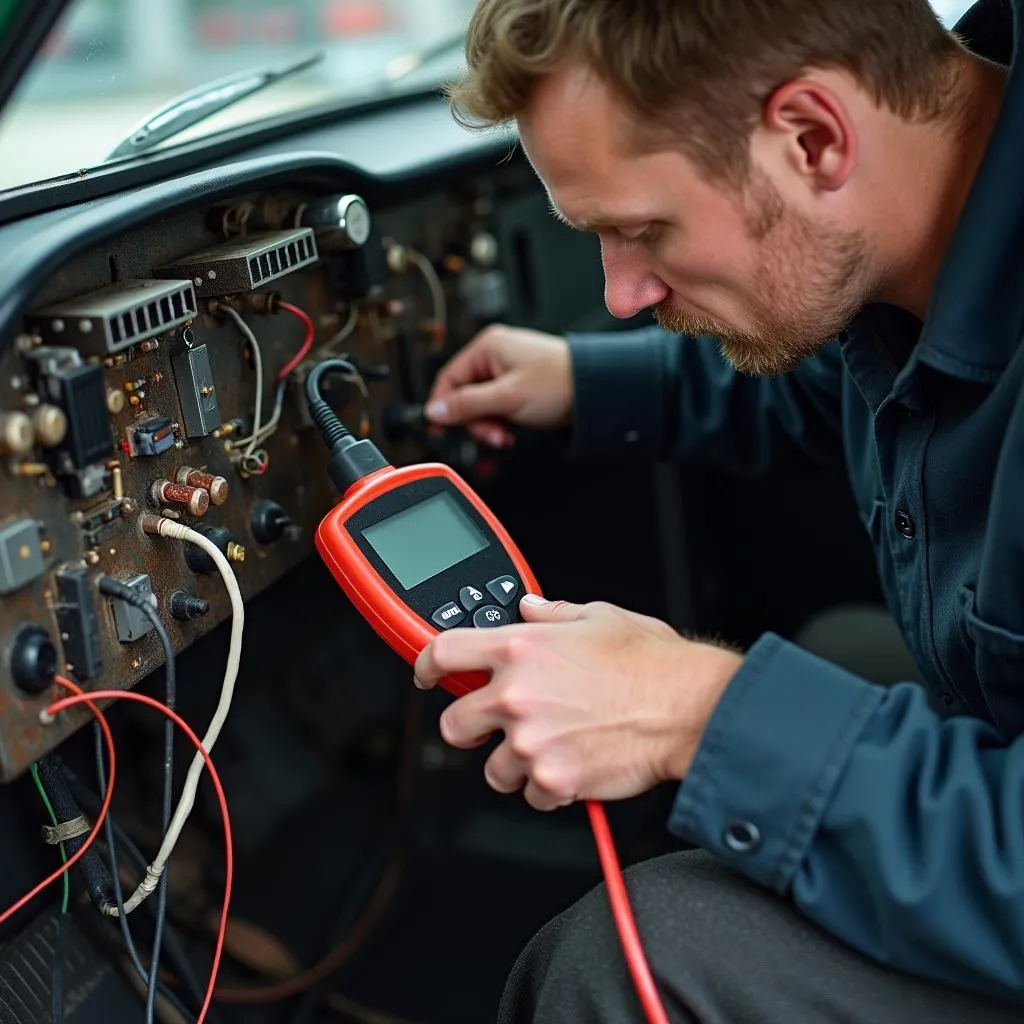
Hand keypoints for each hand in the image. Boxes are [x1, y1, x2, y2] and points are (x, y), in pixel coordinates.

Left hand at [413, 596, 742, 810]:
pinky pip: (532, 794)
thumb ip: (553, 614)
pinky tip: (574, 764)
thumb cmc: (652, 663)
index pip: (442, 653)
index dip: (425, 665)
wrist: (689, 708)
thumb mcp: (598, 617)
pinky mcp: (553, 778)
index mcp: (520, 648)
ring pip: (492, 769)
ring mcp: (530, 740)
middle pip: (453, 724)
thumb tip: (530, 608)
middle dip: (470, 728)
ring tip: (552, 746)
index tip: (427, 675)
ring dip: (514, 763)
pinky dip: (549, 787)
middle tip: (496, 724)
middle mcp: (516, 694)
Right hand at [424, 323, 572, 447]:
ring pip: (481, 404)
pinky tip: (513, 430)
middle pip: (464, 395)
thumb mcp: (506, 398)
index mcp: (487, 347)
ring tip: (506, 434)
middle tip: (493, 435)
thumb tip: (435, 411)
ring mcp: (507, 370)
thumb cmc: (560, 383)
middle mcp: (495, 355)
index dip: (443, 407)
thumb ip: (467, 405)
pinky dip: (502, 421)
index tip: (440, 428)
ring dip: (490, 425)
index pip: (448, 378)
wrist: (596, 390)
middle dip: (476, 421)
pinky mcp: (518, 385)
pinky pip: (497, 406)